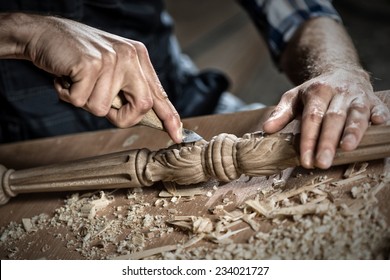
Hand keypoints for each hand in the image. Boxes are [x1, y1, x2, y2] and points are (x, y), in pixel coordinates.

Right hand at [21, 14, 182, 142]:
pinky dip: (67, 94)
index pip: (158, 94)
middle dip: (120, 116)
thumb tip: (140, 115)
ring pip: (102, 109)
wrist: (43, 33)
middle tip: (98, 101)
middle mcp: (129, 56)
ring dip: (84, 101)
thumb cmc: (76, 56)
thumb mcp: (110, 68)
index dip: (169, 117)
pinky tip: (65, 76)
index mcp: (138, 57)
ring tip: (76, 80)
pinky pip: (80, 100)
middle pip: (142, 106)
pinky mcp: (90, 64)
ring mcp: (111, 59)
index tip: (178, 136)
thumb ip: (127, 88)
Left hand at [263, 68, 389, 168]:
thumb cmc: (315, 92)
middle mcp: (338, 92)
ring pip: (356, 114)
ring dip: (353, 131)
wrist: (341, 72)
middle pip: (333, 118)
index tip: (305, 160)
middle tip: (322, 163)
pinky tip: (380, 125)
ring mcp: (357, 95)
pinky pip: (378, 107)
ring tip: (347, 149)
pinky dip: (380, 115)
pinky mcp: (373, 99)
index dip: (308, 139)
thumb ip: (281, 113)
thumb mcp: (294, 97)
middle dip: (327, 142)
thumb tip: (266, 129)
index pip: (311, 118)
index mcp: (317, 91)